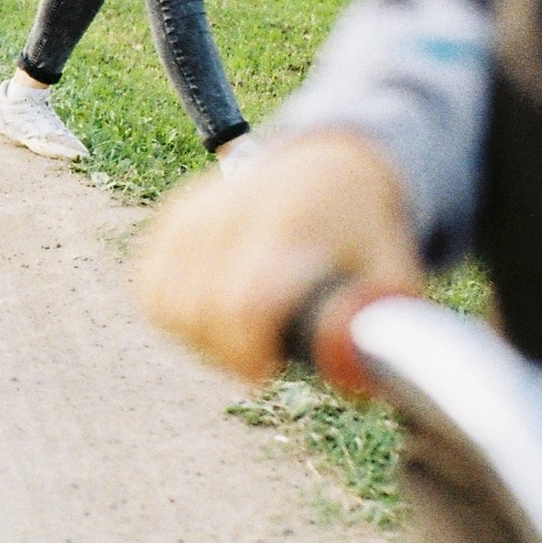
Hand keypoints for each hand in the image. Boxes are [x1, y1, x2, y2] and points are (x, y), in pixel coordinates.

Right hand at [133, 130, 423, 381]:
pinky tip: (209, 314)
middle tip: (260, 361)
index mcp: (290, 219)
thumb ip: (377, 325)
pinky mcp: (171, 219)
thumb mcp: (391, 272)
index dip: (245, 351)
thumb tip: (349, 376)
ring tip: (239, 335)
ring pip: (166, 304)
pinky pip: (150, 288)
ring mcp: (195, 211)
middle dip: (226, 354)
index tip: (263, 372)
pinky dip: (173, 314)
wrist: (330, 167)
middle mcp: (232, 208)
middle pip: (198, 311)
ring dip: (198, 337)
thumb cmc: (362, 231)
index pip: (240, 302)